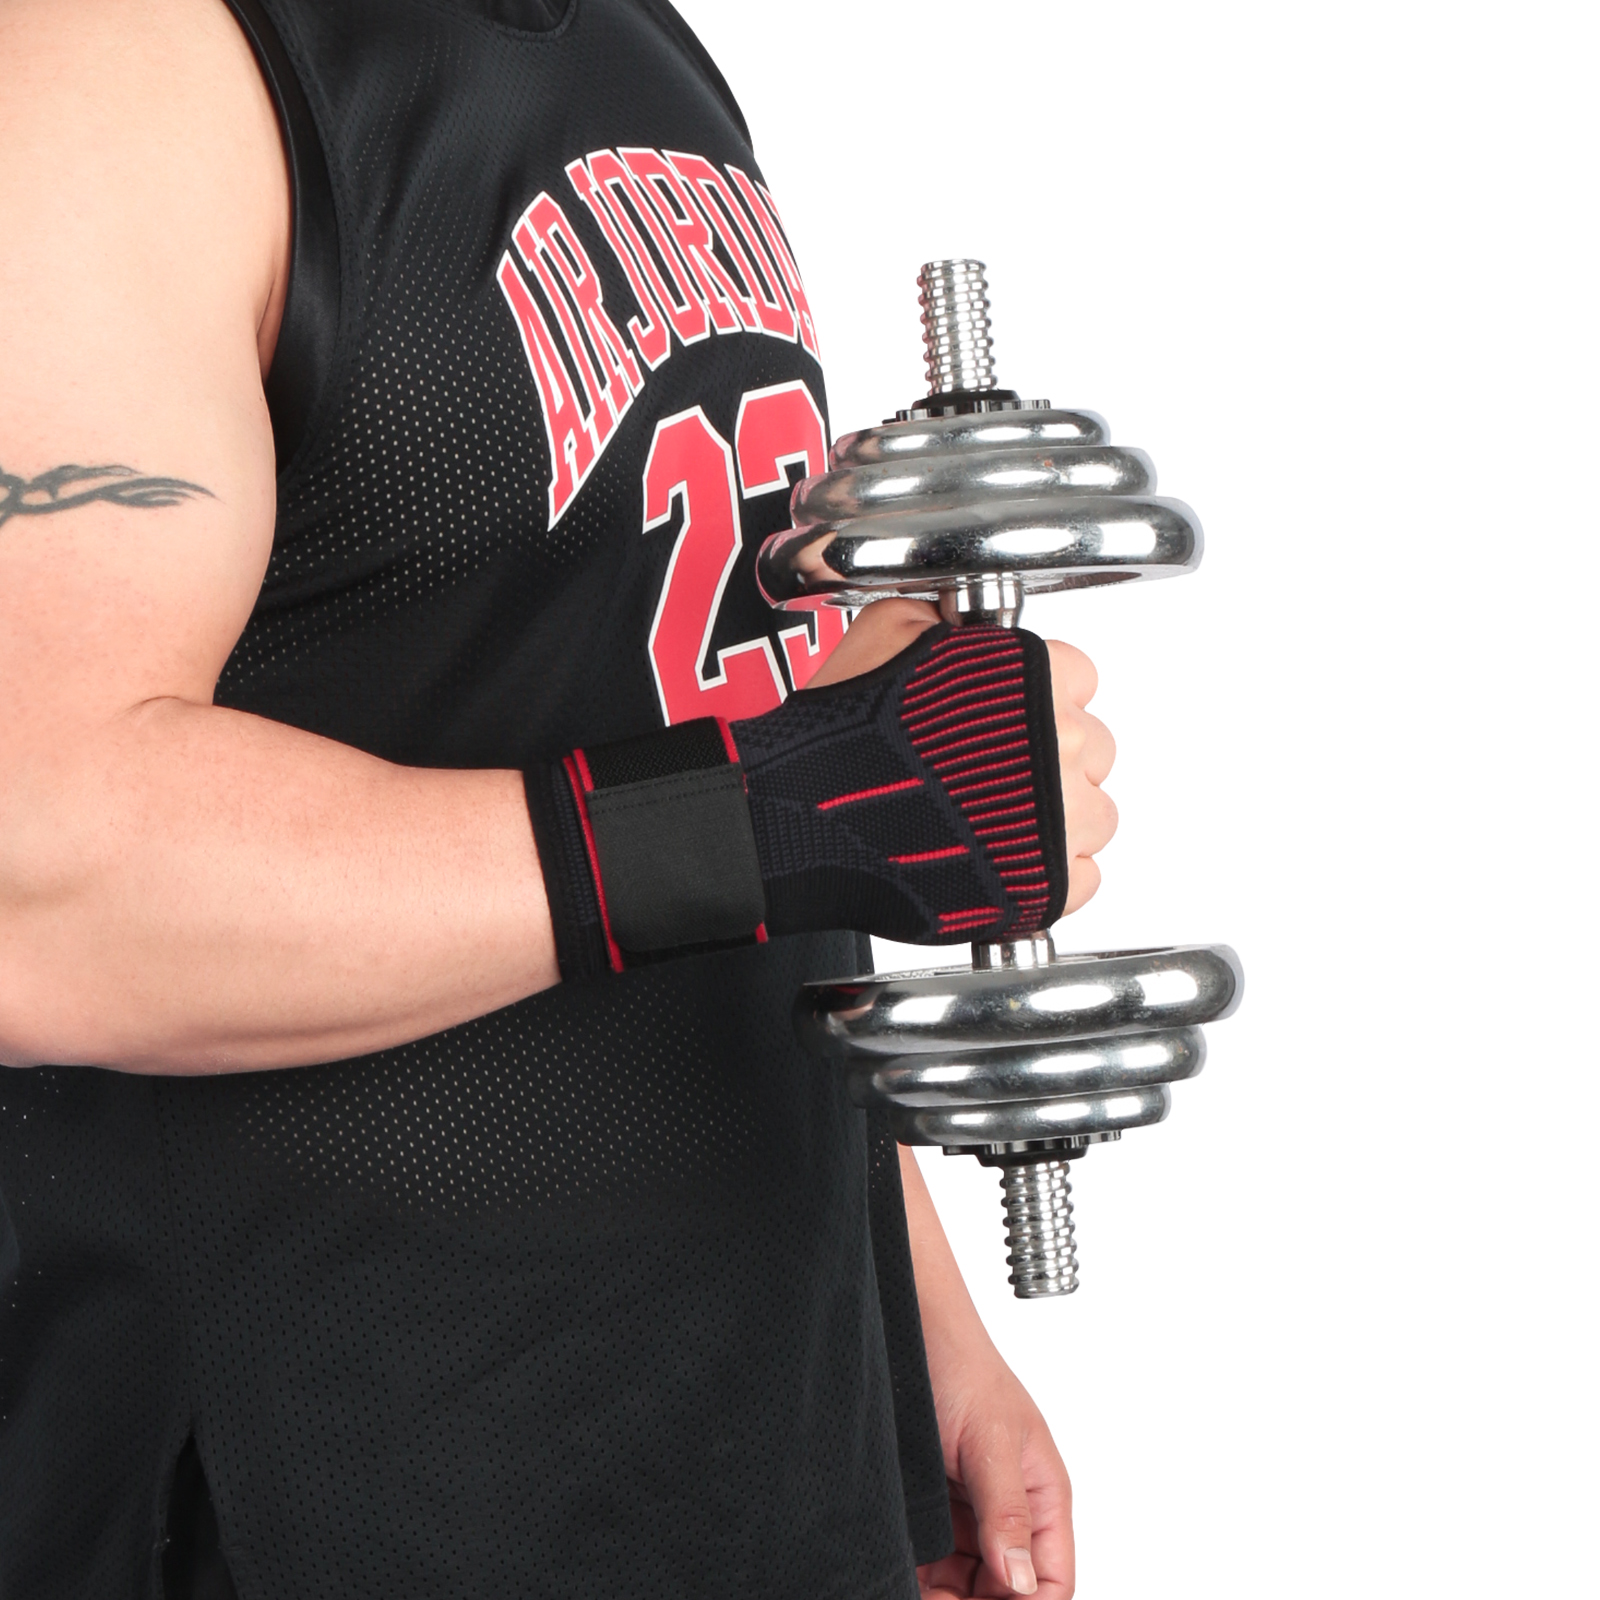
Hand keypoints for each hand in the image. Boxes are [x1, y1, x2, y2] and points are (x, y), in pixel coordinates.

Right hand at [808, 601, 1116, 914]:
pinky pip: (1083, 879)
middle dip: (1052, 759)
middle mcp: (1065, 744)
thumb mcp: (885, 629)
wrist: (816, 818)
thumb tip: (952, 619)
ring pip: (1095, 817)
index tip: (1009, 714)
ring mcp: (1065, 820)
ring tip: (996, 821)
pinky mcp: (1051, 884)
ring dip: (1057, 819)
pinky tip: (1001, 862)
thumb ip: (938, 618)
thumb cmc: (846, 732)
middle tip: (994, 771)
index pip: (1079, 678)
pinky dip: (1050, 875)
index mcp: (1038, 676)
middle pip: (1092, 749)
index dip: (1040, 696)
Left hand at [897, 1147, 1073, 1597]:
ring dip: (943, 1595)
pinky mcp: (932, 1507)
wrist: (907, 1328)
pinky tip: (903, 1574)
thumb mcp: (990, 1440)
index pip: (1053, 1581)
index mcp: (1042, 1495)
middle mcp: (1009, 1509)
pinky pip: (932, 1562)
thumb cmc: (960, 1364)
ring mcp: (969, 1510)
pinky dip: (919, 1576)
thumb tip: (1023, 1581)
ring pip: (967, 1582)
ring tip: (920, 1591)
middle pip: (1007, 1590)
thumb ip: (1007, 1513)